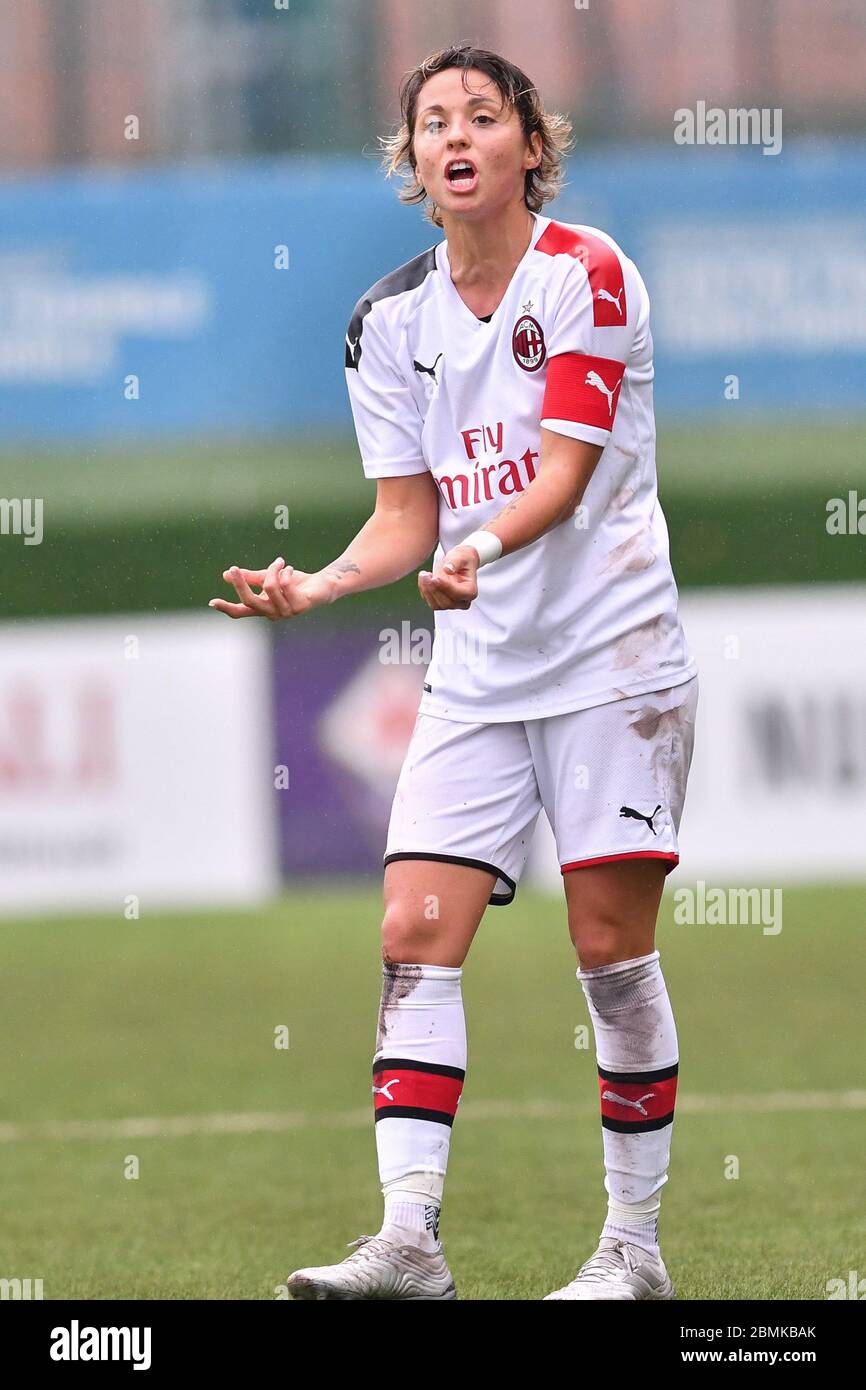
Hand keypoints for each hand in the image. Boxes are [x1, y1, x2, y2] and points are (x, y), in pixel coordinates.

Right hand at [208, 557, 334, 619]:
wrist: (321, 584)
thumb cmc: (293, 582)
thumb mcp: (268, 577)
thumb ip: (250, 577)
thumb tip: (226, 574)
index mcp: (262, 608)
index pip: (241, 612)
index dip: (227, 608)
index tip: (212, 602)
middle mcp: (272, 614)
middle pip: (250, 601)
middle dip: (241, 583)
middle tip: (234, 568)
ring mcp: (287, 612)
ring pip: (269, 587)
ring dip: (272, 570)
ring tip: (280, 563)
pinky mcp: (300, 606)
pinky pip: (285, 585)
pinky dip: (284, 572)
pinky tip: (290, 570)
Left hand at [417, 544, 479, 610]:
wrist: (459, 562)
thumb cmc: (462, 559)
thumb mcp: (461, 556)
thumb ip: (455, 562)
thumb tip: (448, 569)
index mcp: (471, 591)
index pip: (458, 594)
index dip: (445, 587)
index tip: (435, 578)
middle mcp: (463, 601)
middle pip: (446, 602)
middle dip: (434, 589)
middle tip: (425, 575)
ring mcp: (452, 604)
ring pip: (436, 605)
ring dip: (427, 590)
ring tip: (424, 575)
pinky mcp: (441, 603)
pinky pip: (430, 601)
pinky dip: (424, 590)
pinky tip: (423, 578)